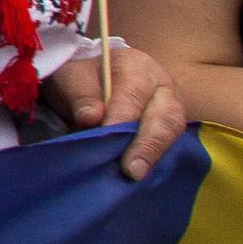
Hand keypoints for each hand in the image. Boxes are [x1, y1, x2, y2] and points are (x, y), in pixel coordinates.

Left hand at [50, 41, 187, 180]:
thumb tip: (91, 118)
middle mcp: (162, 87)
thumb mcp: (70, 79)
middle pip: (165, 115)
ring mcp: (172, 109)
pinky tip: (140, 177)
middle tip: (131, 170)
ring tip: (135, 176)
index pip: (134, 92)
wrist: (92, 85)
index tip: (107, 133)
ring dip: (154, 155)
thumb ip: (80, 96)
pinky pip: (170, 147)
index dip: (122, 115)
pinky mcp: (170, 131)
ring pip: (172, 132)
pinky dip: (155, 161)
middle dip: (148, 144)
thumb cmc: (82, 81)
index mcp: (137, 66)